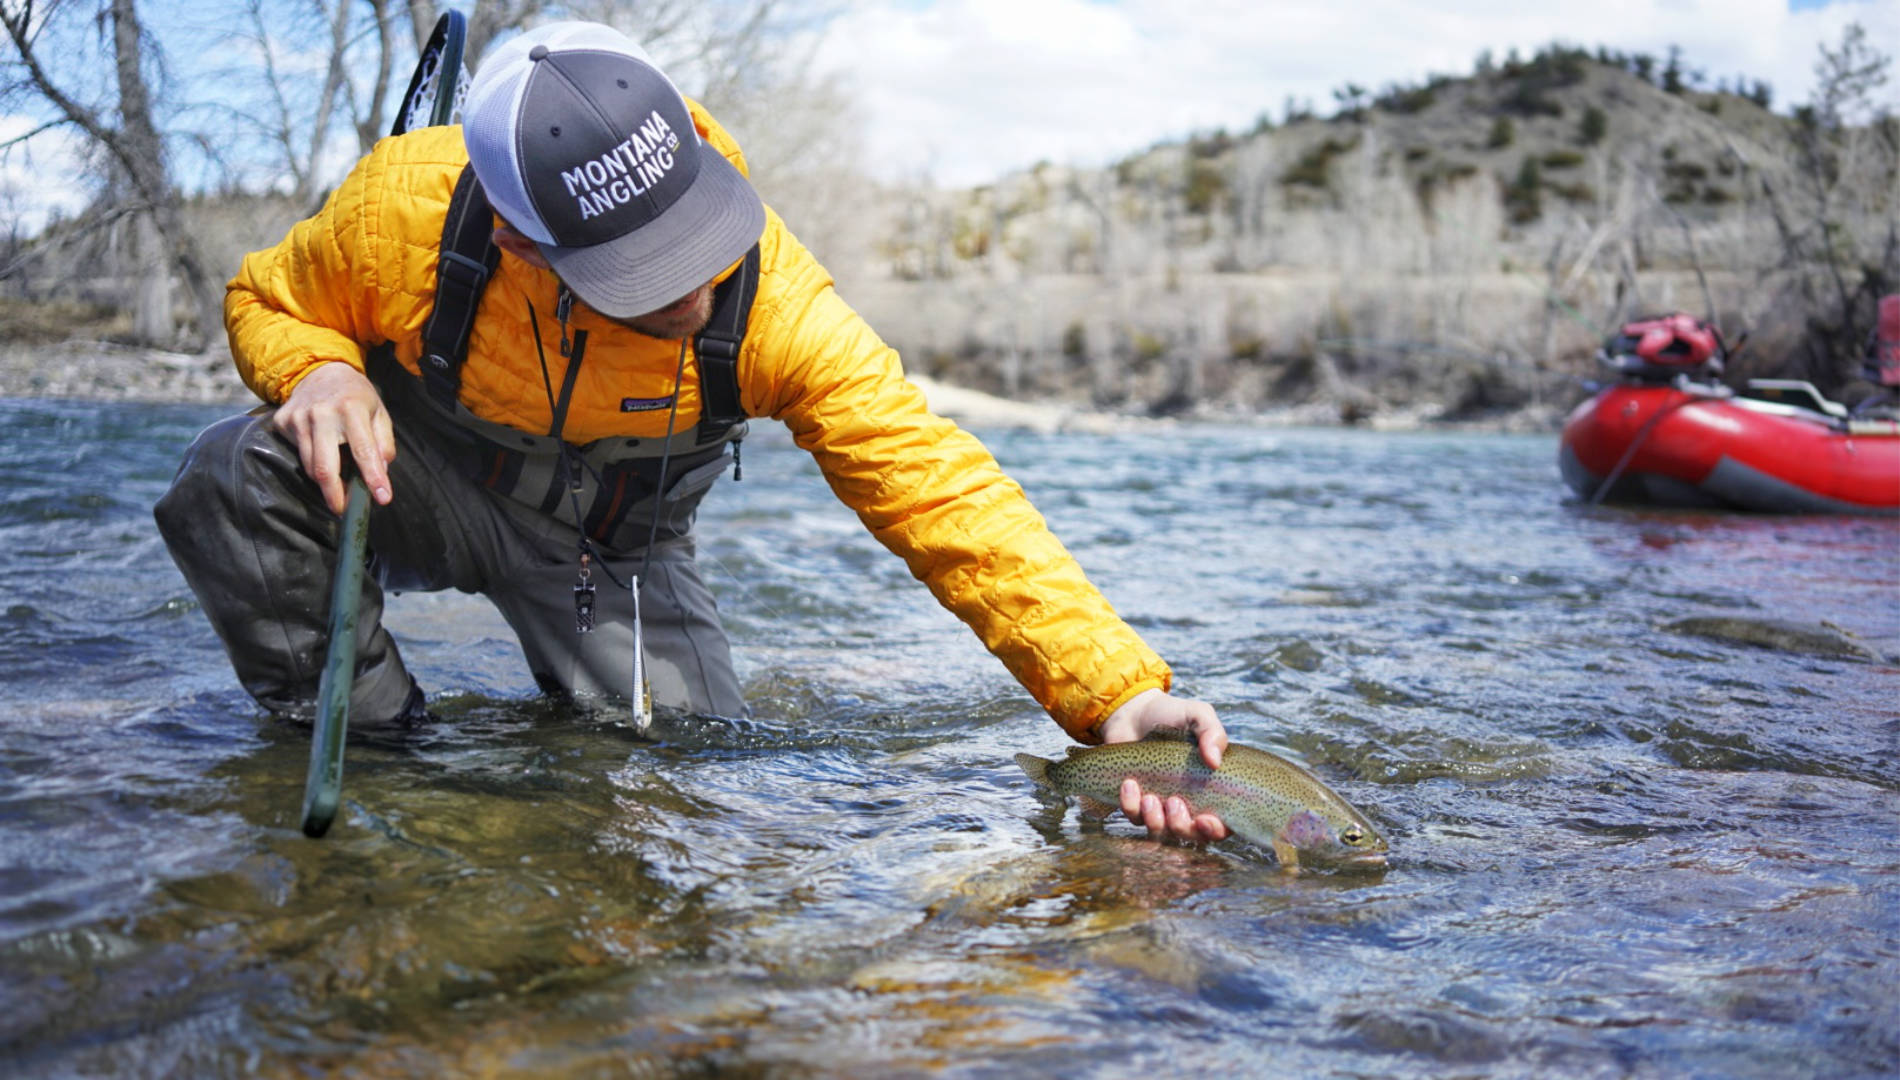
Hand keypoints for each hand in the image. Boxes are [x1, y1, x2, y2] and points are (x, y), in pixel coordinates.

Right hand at [273, 361, 396, 514]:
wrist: (320, 370)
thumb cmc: (356, 396)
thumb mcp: (379, 412)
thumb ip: (384, 442)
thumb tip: (381, 470)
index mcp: (351, 408)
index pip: (364, 450)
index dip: (373, 478)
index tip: (383, 499)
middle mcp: (321, 413)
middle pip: (324, 466)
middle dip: (335, 494)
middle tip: (344, 510)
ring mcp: (298, 418)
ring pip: (308, 465)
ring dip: (324, 483)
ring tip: (337, 489)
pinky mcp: (282, 422)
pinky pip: (297, 454)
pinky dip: (310, 464)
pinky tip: (321, 458)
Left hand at [1098, 688, 1229, 843]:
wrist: (1133, 711)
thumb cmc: (1171, 714)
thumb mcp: (1198, 715)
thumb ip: (1213, 732)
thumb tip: (1215, 761)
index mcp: (1210, 789)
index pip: (1220, 825)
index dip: (1214, 831)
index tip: (1204, 819)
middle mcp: (1187, 803)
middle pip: (1189, 836)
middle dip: (1181, 827)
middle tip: (1174, 802)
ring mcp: (1160, 805)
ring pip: (1159, 832)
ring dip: (1155, 821)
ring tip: (1149, 798)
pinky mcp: (1134, 802)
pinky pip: (1133, 818)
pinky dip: (1130, 806)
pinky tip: (1129, 785)